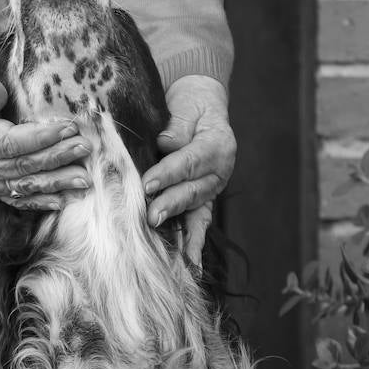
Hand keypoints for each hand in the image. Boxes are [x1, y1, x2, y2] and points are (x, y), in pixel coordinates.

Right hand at [0, 64, 90, 209]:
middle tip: (84, 149)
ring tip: (83, 178)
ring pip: (24, 185)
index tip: (68, 129)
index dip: (41, 138)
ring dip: (56, 183)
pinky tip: (63, 199)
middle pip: (22, 166)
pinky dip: (41, 199)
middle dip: (57, 158)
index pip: (11, 143)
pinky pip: (18, 197)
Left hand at [142, 74, 235, 264]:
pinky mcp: (204, 198)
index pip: (191, 161)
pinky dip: (195, 242)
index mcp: (218, 143)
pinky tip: (190, 263)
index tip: (148, 184)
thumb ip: (177, 126)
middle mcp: (221, 169)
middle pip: (193, 188)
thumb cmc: (189, 105)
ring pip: (195, 207)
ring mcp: (213, 186)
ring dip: (177, 223)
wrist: (201, 104)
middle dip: (170, 203)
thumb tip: (166, 143)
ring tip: (159, 234)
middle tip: (150, 215)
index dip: (169, 173)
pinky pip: (201, 221)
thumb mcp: (185, 106)